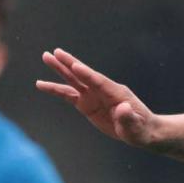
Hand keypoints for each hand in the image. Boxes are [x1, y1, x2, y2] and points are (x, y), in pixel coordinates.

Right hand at [36, 48, 157, 146]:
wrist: (142, 130)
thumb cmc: (141, 128)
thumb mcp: (136, 126)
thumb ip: (128, 117)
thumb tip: (123, 108)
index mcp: (115, 92)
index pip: (98, 81)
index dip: (86, 74)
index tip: (74, 65)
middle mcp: (102, 90)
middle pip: (83, 75)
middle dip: (69, 64)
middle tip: (54, 52)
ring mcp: (93, 95)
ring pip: (73, 80)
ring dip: (60, 70)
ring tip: (46, 57)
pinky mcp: (87, 104)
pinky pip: (68, 95)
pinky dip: (55, 90)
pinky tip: (42, 85)